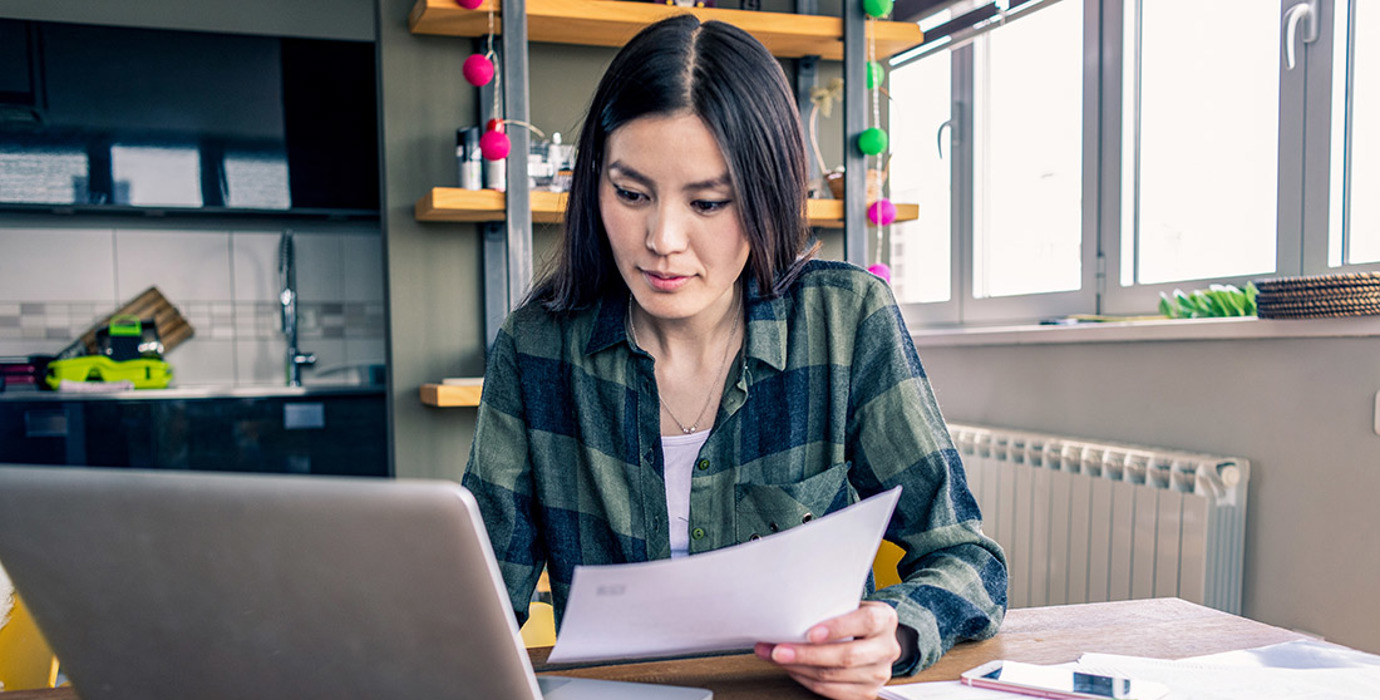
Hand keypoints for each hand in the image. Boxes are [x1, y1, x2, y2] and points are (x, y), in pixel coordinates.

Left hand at [754, 601, 900, 699]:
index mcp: (884, 619)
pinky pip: (831, 691)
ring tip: (777, 658)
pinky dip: (806, 680)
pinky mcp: (866, 692)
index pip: (865, 622)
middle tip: (779, 650)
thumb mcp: (850, 605)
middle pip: (846, 656)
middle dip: (806, 654)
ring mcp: (878, 674)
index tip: (810, 633)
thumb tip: (791, 611)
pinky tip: (792, 669)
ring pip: (834, 676)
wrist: (874, 639)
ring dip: (799, 668)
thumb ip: (832, 608)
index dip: (837, 628)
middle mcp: (886, 648)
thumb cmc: (855, 618)